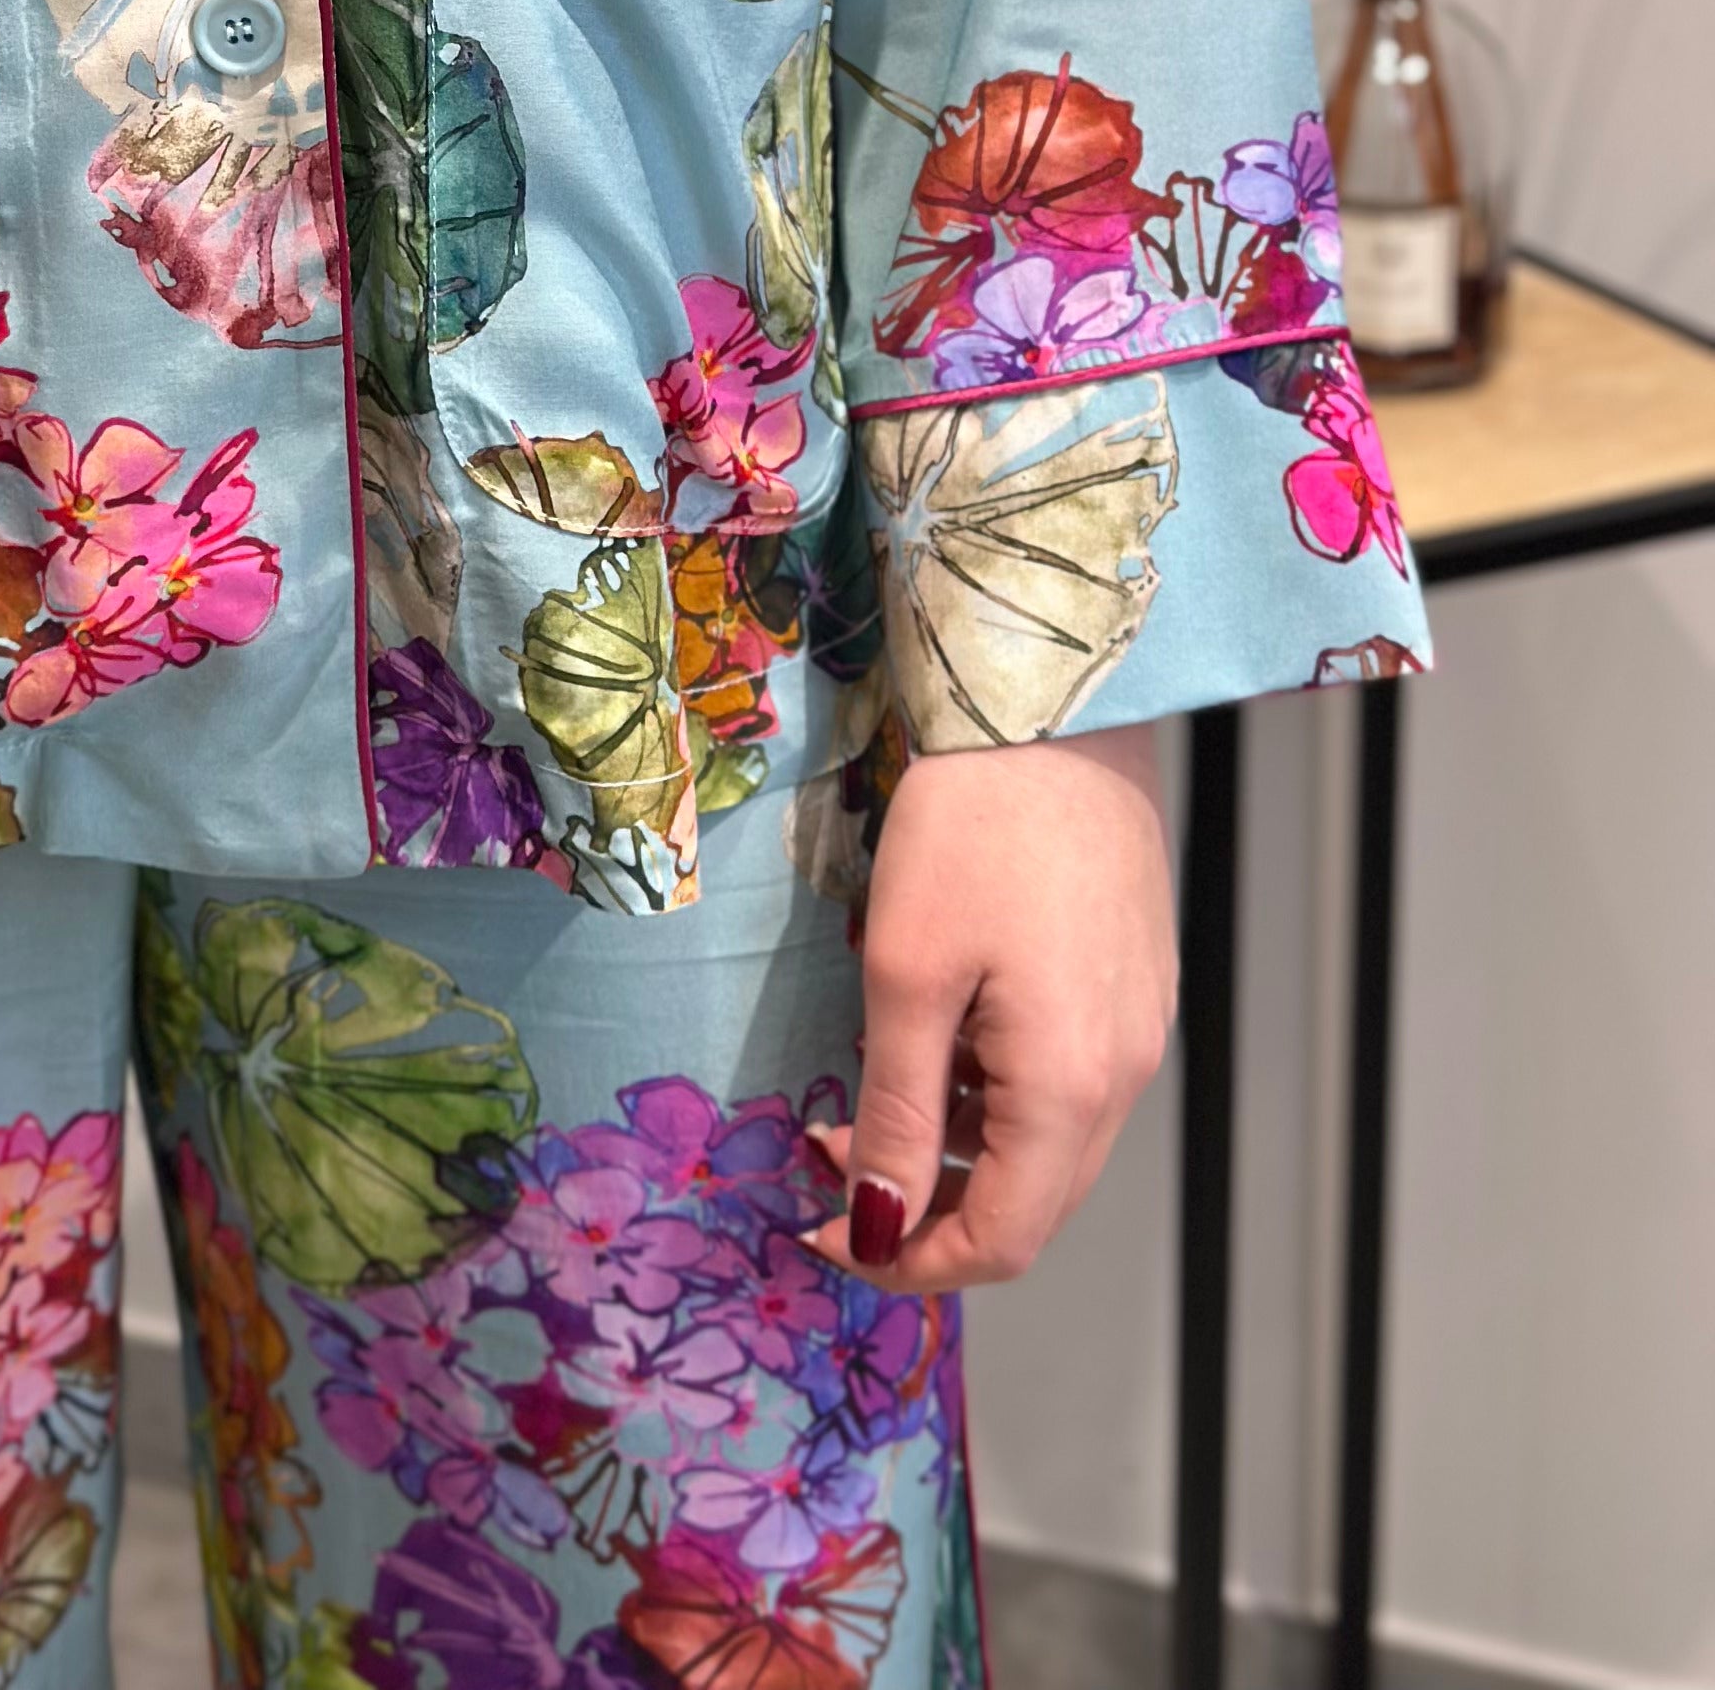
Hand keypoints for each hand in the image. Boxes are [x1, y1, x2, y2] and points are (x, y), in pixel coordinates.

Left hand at [808, 721, 1176, 1292]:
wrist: (1056, 706)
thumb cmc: (974, 826)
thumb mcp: (908, 973)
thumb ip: (897, 1111)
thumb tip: (881, 1222)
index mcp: (1071, 1089)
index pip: (1001, 1241)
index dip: (908, 1258)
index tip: (825, 1229)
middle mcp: (1125, 1076)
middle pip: (1030, 1204)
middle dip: (925, 1206)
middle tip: (832, 1159)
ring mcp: (1137, 1030)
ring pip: (1047, 1146)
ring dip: (955, 1147)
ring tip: (869, 1085)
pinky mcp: (1132, 985)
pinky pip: (1064, 1083)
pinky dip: (992, 1093)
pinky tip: (936, 1034)